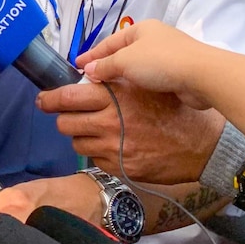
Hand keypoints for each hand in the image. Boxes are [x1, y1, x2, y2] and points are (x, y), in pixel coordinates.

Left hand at [36, 79, 224, 183]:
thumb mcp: (142, 84)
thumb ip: (112, 82)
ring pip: (76, 142)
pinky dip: (98, 151)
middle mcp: (108, 123)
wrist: (202, 144)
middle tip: (71, 116)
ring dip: (81, 136)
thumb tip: (85, 76)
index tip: (42, 100)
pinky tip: (113, 145)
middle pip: (65, 123)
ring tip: (97, 130)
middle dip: (65, 119)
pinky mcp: (119, 167)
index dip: (49, 99)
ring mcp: (113, 148)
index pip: (66, 97)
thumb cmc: (172, 108)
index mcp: (112, 97)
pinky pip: (93, 158)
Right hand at [76, 19, 211, 108]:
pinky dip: (138, 83)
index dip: (91, 54)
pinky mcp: (178, 72)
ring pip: (137, 66)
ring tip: (106, 88)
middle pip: (123, 52)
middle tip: (89, 78)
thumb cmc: (160, 62)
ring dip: (122, 76)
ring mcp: (168, 55)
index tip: (76, 65)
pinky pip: (151, 77)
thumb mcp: (125, 61)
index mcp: (141, 29)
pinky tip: (130, 94)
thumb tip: (87, 70)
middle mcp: (155, 38)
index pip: (109, 42)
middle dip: (106, 64)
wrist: (203, 76)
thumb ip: (104, 66)